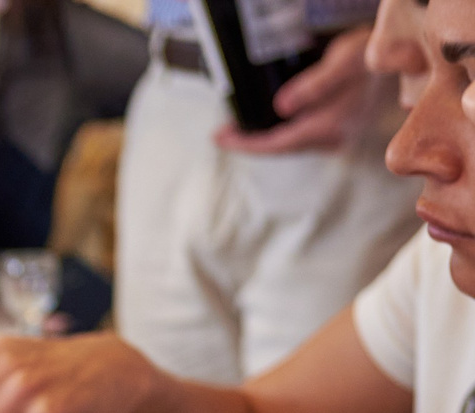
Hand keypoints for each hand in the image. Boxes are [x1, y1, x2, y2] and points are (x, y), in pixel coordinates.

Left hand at [215, 26, 380, 153]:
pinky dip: (280, 134)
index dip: (247, 143)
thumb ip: (312, 86)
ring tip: (236, 130)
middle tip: (220, 134)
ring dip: (263, 139)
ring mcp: (338, 138)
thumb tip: (280, 108)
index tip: (220, 138)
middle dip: (250, 142)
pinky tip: (264, 126)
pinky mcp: (338, 132)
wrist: (400, 60)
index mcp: (332, 125)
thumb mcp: (341, 62)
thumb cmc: (368, 57)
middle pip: (281, 148)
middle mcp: (335, 138)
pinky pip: (300, 138)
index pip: (279, 143)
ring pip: (290, 145)